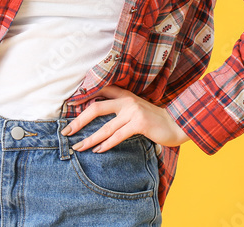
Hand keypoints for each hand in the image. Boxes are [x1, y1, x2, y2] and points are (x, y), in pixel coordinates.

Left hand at [60, 85, 190, 152]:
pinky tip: (97, 150)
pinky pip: (117, 136)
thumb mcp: (135, 109)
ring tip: (78, 147)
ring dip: (89, 138)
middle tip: (66, 132)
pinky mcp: (139, 123)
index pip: (99, 93)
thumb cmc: (154, 120)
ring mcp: (133, 111)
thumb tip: (99, 119)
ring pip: (105, 127)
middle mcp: (127, 100)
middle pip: (96, 108)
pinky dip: (106, 144)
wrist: (177, 123)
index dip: (83, 99)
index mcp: (124, 95)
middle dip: (79, 121)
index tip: (68, 107)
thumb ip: (120, 110)